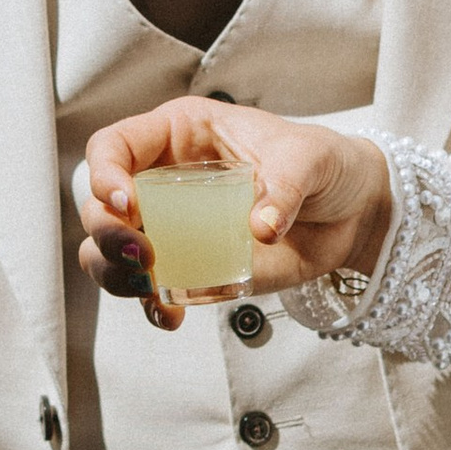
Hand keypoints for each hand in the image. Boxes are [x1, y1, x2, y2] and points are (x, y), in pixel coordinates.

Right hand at [78, 98, 392, 331]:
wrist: (351, 211)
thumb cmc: (322, 164)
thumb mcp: (309, 159)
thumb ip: (287, 185)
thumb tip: (262, 227)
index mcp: (179, 135)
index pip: (112, 147)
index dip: (105, 174)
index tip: (128, 203)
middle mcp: (163, 181)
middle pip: (98, 206)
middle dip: (106, 233)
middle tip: (143, 254)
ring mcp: (172, 228)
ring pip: (108, 252)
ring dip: (114, 274)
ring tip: (147, 284)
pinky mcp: (190, 268)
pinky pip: (151, 290)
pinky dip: (151, 306)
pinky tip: (170, 314)